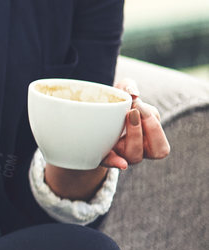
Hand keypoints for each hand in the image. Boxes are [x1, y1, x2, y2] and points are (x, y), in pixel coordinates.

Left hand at [43, 77, 170, 200]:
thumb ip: (129, 86)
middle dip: (149, 128)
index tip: (139, 105)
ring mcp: (122, 155)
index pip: (163, 140)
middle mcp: (139, 150)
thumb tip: (133, 93)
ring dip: (134, 136)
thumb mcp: (121, 92)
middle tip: (133, 111)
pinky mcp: (103, 156)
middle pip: (157, 151)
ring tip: (124, 117)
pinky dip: (116, 162)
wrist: (87, 117)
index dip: (154, 124)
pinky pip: (111, 162)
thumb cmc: (112, 104)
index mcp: (150, 139)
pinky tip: (121, 163)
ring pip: (136, 155)